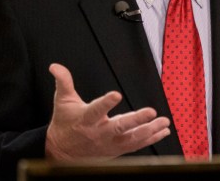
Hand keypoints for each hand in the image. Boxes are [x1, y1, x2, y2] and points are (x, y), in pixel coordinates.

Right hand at [45, 63, 170, 160]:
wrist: (62, 153)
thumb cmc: (65, 124)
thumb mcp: (62, 101)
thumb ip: (63, 82)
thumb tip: (55, 66)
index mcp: (86, 119)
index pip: (96, 110)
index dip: (106, 103)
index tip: (116, 94)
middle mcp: (99, 132)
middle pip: (119, 127)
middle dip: (136, 120)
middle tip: (151, 112)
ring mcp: (109, 143)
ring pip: (131, 139)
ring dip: (149, 131)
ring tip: (164, 122)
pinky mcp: (116, 150)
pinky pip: (136, 146)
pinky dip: (150, 139)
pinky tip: (162, 131)